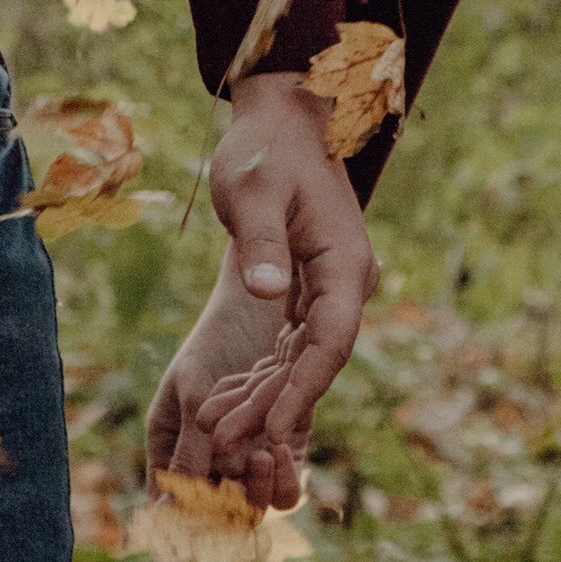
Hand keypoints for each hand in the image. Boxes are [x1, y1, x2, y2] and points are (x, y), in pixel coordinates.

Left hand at [146, 73, 375, 511]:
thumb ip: (261, 242)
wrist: (279, 120)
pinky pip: (286, 343)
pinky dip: (259, 372)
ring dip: (261, 395)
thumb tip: (266, 293)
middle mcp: (344, 282)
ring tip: (216, 432)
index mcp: (344, 262)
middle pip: (313, 358)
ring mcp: (327, 287)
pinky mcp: (304, 287)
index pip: (331, 339)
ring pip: (298, 357)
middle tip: (224, 441)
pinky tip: (226, 402)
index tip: (274, 427)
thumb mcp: (256, 190)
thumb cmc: (265, 150)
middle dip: (272, 404)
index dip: (303, 387)